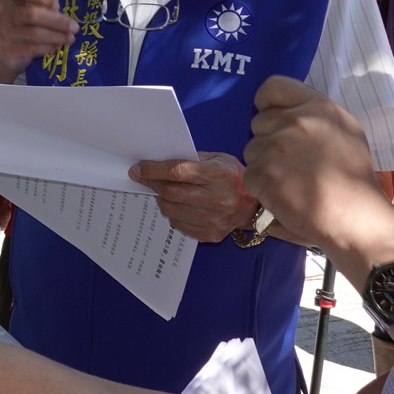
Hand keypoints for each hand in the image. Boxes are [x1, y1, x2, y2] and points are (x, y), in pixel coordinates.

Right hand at [0, 0, 77, 79]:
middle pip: (33, 14)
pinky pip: (33, 49)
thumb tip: (55, 3)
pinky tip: (57, 46)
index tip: (57, 4)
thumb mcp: (27, 6)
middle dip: (58, 21)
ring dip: (57, 36)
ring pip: (35, 33)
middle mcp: (3, 12)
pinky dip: (48, 47)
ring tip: (70, 38)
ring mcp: (3, 32)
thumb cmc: (19, 24)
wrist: (1, 51)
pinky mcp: (8, 50)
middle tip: (75, 27)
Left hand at [129, 152, 256, 242]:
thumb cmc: (233, 177)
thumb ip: (191, 159)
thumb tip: (158, 161)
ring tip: (162, 191)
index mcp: (219, 176)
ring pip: (171, 210)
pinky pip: (179, 224)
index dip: (154, 170)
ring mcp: (214, 220)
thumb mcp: (218, 159)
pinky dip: (173, 213)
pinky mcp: (211, 235)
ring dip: (161, 199)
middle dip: (152, 183)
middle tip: (142, 178)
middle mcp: (217, 200)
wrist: (256, 206)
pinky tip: (177, 205)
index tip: (138, 168)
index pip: (178, 172)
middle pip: (171, 192)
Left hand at [245, 77, 393, 273]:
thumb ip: (314, 115)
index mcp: (317, 106)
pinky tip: (285, 195)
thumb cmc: (354, 177)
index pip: (272, 86)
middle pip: (258, 123)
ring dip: (264, 165)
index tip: (273, 119)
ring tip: (291, 181)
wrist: (355, 217)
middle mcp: (295, 121)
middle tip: (291, 162)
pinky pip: (250, 175)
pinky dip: (262, 188)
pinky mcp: (263, 174)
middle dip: (268, 140)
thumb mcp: (345, 131)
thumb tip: (283, 113)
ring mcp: (276, 147)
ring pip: (251, 150)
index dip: (268, 104)